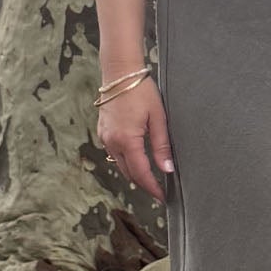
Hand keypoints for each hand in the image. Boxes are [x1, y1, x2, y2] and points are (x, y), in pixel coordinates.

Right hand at [96, 77, 173, 205]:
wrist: (120, 73)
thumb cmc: (141, 91)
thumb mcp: (158, 118)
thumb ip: (162, 146)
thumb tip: (167, 169)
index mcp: (127, 140)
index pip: (141, 173)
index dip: (152, 188)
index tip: (162, 197)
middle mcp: (112, 142)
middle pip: (128, 173)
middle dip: (143, 184)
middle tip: (159, 190)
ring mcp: (105, 137)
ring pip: (119, 165)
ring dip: (134, 173)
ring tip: (150, 178)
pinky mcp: (103, 132)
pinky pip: (114, 154)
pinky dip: (125, 161)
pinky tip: (137, 160)